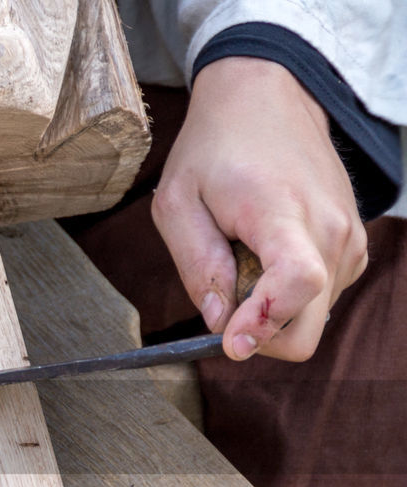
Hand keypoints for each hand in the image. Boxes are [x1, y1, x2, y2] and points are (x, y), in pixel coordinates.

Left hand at [152, 57, 367, 360]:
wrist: (267, 101)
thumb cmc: (214, 149)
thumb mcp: (176, 202)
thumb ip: (195, 264)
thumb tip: (217, 320)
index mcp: (283, 211)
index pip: (298, 283)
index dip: (264, 323)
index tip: (231, 341)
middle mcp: (331, 229)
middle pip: (307, 328)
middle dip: (257, 334)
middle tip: (222, 299)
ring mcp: (350, 239)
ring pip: (311, 320)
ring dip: (270, 311)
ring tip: (243, 259)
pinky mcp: (354, 246)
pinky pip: (321, 300)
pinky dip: (288, 297)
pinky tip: (265, 258)